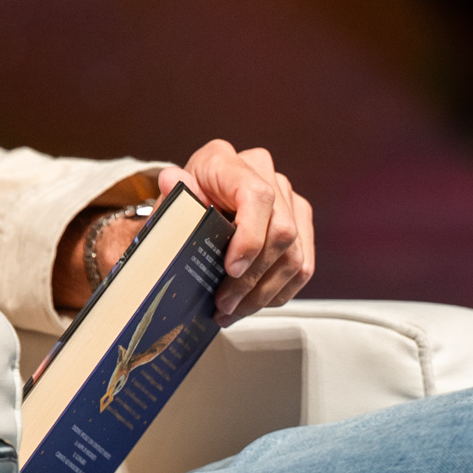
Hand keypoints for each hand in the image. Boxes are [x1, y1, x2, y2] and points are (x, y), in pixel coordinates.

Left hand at [164, 140, 313, 322]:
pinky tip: (253, 303)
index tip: (231, 269)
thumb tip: (171, 182)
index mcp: (228, 161)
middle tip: (225, 303)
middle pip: (281, 232)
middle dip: (253, 278)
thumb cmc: (184, 201)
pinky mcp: (299, 222)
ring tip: (234, 310)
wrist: (196, 201)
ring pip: (294, 255)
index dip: (250, 237)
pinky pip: (302, 266)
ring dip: (264, 292)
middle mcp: (265, 174)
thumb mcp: (170, 201)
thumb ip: (172, 197)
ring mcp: (287, 199)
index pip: (257, 196)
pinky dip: (278, 292)